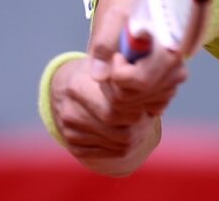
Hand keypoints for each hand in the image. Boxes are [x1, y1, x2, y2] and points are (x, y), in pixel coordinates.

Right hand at [49, 55, 161, 175]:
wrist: (68, 87)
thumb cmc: (97, 75)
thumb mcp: (109, 64)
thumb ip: (127, 71)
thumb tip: (150, 85)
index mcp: (77, 86)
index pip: (116, 109)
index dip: (137, 109)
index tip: (147, 104)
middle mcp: (70, 111)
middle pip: (119, 131)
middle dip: (140, 126)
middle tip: (147, 117)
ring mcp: (70, 131)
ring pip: (119, 145)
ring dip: (136, 137)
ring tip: (140, 123)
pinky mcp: (74, 146)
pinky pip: (110, 154)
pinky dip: (123, 146)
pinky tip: (125, 132)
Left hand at [88, 0, 188, 118]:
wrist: (143, 23)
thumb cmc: (131, 17)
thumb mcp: (115, 19)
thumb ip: (104, 44)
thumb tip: (99, 75)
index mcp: (171, 52)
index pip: (140, 80)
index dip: (120, 72)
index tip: (117, 55)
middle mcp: (176, 74)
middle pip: (128, 98)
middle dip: (111, 81)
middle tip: (112, 60)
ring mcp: (170, 90)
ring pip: (127, 109)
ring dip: (113, 90)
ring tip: (117, 66)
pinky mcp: (161, 101)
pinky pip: (132, 113)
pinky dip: (122, 97)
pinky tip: (125, 77)